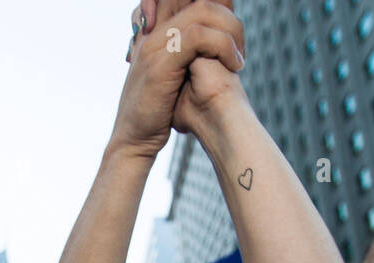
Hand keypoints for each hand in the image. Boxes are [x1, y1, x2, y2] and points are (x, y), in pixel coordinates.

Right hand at [112, 0, 243, 159]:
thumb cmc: (155, 112)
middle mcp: (152, 30)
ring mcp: (154, 44)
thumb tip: (215, 43)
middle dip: (227, 15)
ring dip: (230, 31)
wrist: (134, 138)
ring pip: (202, 11)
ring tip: (238, 57)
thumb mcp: (171, 75)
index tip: (232, 32)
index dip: (217, 5)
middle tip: (239, 44)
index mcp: (154, 30)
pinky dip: (223, 46)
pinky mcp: (161, 62)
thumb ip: (186, 54)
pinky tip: (233, 65)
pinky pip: (198, 36)